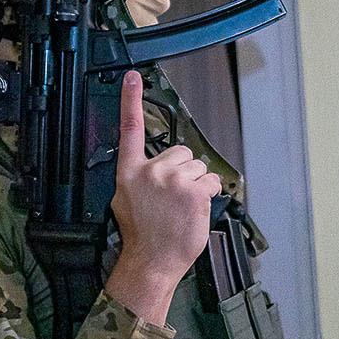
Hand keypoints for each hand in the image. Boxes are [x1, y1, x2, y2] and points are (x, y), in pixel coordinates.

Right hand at [105, 71, 220, 323]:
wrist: (151, 261)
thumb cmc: (143, 235)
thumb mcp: (126, 200)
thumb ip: (139, 177)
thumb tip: (154, 168)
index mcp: (130, 172)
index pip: (129, 129)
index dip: (131, 99)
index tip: (132, 77)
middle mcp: (150, 172)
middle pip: (180, 152)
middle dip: (183, 172)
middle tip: (173, 199)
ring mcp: (173, 181)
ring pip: (199, 168)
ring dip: (196, 185)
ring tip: (182, 208)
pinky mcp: (194, 192)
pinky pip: (212, 182)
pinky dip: (209, 194)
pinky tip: (194, 210)